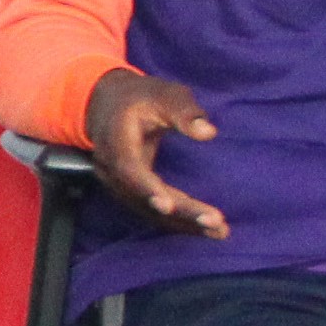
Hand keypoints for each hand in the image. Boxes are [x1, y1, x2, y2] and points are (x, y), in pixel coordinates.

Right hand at [84, 70, 228, 237]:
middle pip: (143, 198)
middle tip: (215, 222)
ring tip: (219, 231)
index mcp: (116, 142)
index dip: (146, 189)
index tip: (168, 205)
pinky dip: (176, 220)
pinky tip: (202, 227)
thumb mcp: (165, 94)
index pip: (129, 170)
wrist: (107, 104)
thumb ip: (185, 112)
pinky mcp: (128, 190)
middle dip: (179, 213)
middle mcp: (111, 168)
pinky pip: (150, 210)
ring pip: (147, 210)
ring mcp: (117, 183)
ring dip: (182, 223)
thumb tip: (209, 133)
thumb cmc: (141, 97)